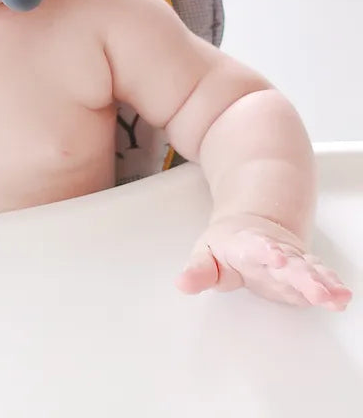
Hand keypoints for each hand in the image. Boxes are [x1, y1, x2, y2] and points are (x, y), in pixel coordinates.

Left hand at [176, 213, 352, 310]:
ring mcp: (291, 262)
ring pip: (309, 270)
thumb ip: (197, 271)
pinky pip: (320, 277)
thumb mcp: (204, 254)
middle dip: (304, 277)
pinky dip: (331, 286)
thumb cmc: (226, 245)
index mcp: (246, 245)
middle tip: (317, 290)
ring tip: (338, 297)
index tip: (276, 256)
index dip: (266, 251)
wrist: (251, 227)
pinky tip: (342, 297)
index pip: (256, 247)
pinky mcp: (304, 272)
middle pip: (290, 263)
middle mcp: (273, 252)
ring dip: (323, 283)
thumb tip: (182, 285)